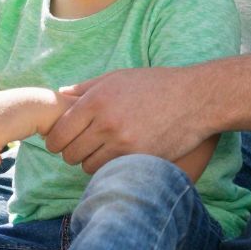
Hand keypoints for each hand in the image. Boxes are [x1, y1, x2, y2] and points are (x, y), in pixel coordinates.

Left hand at [42, 67, 209, 171]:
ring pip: (88, 166)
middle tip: (80, 148)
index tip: (59, 143)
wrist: (196, 99)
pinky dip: (109, 169)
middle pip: (70, 153)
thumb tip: (60, 95)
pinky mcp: (141, 159)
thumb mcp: (117, 77)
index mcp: (96, 101)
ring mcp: (124, 143)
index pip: (60, 132)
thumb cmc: (155, 85)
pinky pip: (111, 172)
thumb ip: (85, 88)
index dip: (55, 141)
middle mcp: (107, 123)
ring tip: (99, 153)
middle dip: (71, 152)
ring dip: (90, 162)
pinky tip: (115, 158)